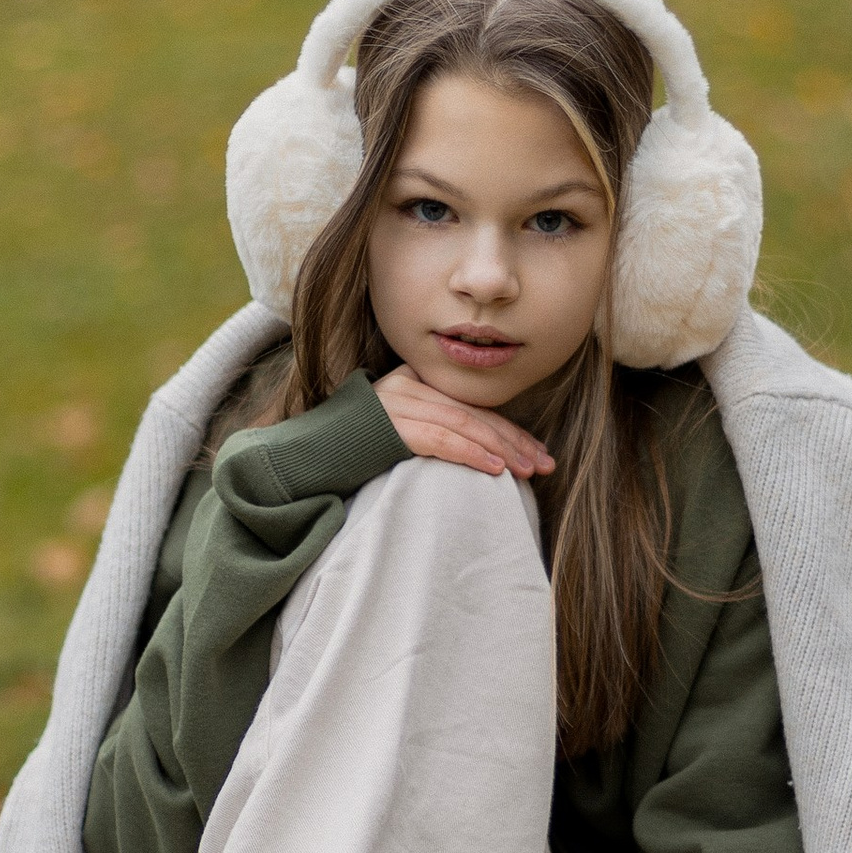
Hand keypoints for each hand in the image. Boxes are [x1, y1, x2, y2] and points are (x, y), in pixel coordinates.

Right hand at [374, 371, 553, 478]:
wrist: (306, 461)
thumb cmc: (356, 453)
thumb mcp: (401, 431)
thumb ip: (435, 428)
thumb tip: (488, 451)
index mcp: (414, 381)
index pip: (472, 406)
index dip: (510, 431)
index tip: (539, 454)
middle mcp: (406, 385)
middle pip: (473, 413)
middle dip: (514, 441)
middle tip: (544, 465)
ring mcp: (396, 403)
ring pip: (463, 424)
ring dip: (501, 450)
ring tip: (527, 471)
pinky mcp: (390, 426)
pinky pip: (441, 439)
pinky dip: (472, 454)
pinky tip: (495, 470)